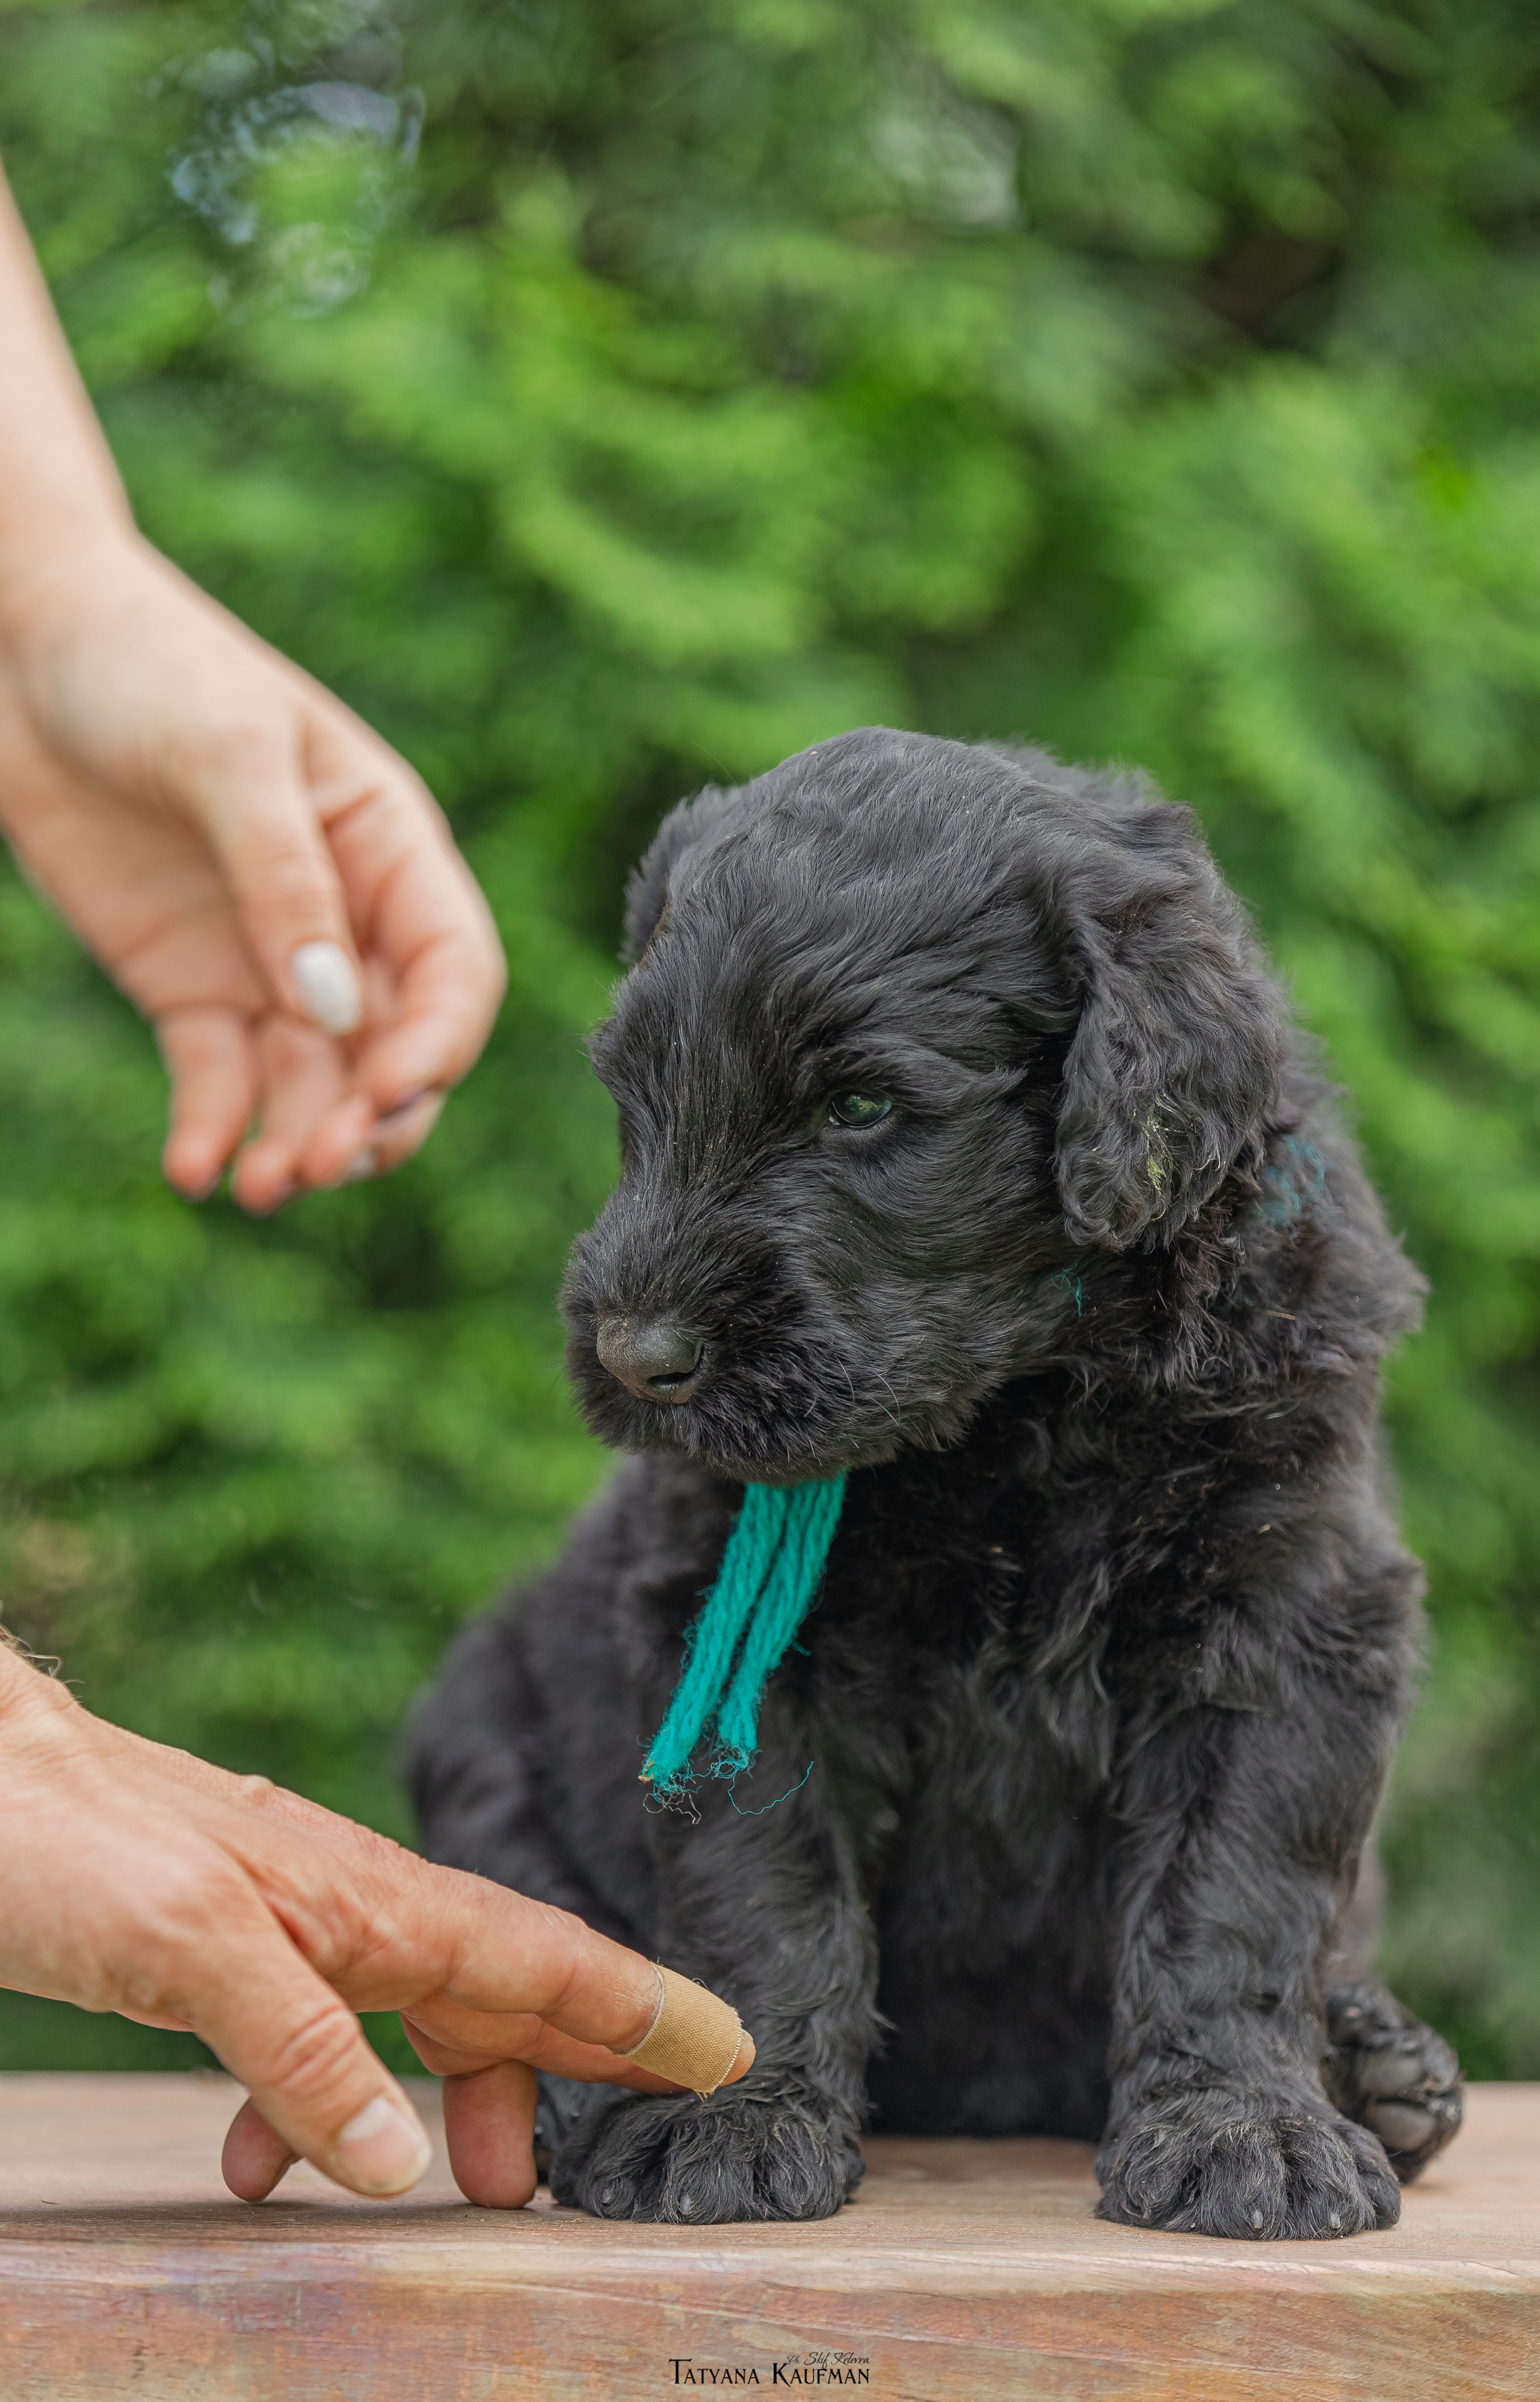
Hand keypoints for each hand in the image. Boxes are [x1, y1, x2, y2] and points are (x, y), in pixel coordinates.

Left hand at [0, 533, 505, 1211]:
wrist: (20, 646)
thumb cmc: (149, 665)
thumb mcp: (227, 756)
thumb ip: (284, 880)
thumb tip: (333, 1010)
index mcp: (390, 850)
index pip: (453, 973)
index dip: (436, 1045)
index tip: (385, 1096)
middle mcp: (345, 921)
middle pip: (393, 1052)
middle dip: (369, 1122)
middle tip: (317, 1167)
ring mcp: (268, 963)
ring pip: (311, 1085)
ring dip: (297, 1145)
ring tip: (255, 1188)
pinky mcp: (189, 992)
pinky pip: (220, 1082)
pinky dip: (214, 1131)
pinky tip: (192, 1169)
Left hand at [0, 1647, 726, 2206]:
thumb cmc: (70, 1837)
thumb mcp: (190, 1952)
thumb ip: (306, 2057)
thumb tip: (409, 2167)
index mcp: (368, 1902)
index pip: (541, 1959)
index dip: (640, 2009)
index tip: (730, 2049)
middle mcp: (345, 1910)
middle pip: (499, 1993)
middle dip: (577, 2065)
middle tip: (641, 2139)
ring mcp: (284, 1926)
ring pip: (412, 2017)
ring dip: (453, 2098)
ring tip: (468, 2185)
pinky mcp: (219, 1952)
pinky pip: (308, 2039)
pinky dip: (314, 2108)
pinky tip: (266, 2160)